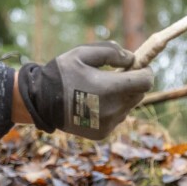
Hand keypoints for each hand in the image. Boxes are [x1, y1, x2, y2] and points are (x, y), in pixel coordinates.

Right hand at [17, 41, 153, 139]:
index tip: (138, 65)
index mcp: (109, 88)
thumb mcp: (82, 53)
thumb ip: (110, 52)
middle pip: (140, 93)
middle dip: (133, 82)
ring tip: (102, 89)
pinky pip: (119, 117)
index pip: (145, 81)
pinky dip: (114, 109)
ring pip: (129, 106)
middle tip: (116, 75)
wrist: (41, 103)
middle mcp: (113, 109)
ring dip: (123, 96)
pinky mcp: (103, 133)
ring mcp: (109, 124)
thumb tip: (132, 58)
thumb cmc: (62, 74)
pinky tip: (95, 103)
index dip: (145, 71)